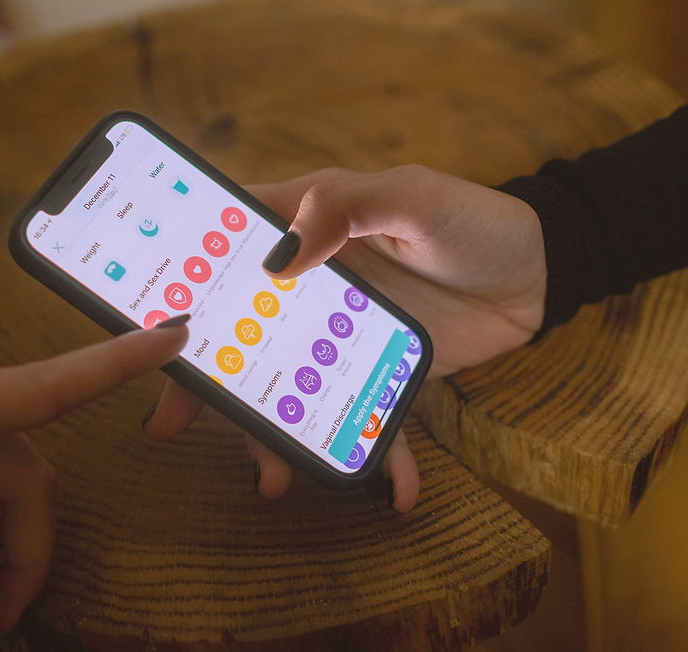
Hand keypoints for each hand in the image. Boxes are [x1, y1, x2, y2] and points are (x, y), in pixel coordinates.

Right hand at [144, 166, 544, 509]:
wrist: (540, 274)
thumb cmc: (474, 220)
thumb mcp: (412, 197)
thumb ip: (347, 208)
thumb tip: (277, 259)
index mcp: (307, 228)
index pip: (226, 251)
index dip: (181, 282)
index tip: (147, 326)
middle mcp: (314, 283)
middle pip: (242, 332)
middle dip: (206, 380)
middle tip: (171, 423)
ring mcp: (343, 332)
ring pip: (290, 384)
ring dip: (276, 432)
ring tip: (274, 479)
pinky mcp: (381, 368)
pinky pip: (366, 414)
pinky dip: (377, 454)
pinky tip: (391, 490)